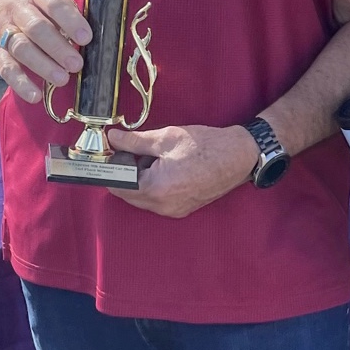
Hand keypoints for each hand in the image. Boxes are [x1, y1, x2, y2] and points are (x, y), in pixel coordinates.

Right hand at [0, 0, 91, 104]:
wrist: (0, 13)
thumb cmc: (41, 14)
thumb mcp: (55, 8)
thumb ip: (72, 19)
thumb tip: (98, 41)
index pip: (53, 3)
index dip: (70, 20)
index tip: (86, 38)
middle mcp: (18, 10)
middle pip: (36, 27)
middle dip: (58, 47)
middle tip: (77, 64)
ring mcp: (5, 31)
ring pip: (21, 47)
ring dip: (43, 65)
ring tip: (62, 79)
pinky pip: (6, 69)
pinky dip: (21, 84)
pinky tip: (36, 96)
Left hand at [106, 123, 259, 217]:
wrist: (238, 156)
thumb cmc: (206, 145)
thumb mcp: (165, 138)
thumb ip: (134, 142)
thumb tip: (113, 139)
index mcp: (156, 189)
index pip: (117, 185)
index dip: (111, 168)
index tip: (111, 152)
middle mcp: (163, 206)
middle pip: (128, 194)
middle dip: (126, 173)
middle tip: (133, 151)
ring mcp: (174, 210)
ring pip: (143, 197)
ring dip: (140, 179)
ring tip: (154, 158)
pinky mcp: (182, 209)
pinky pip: (157, 200)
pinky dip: (154, 185)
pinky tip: (165, 167)